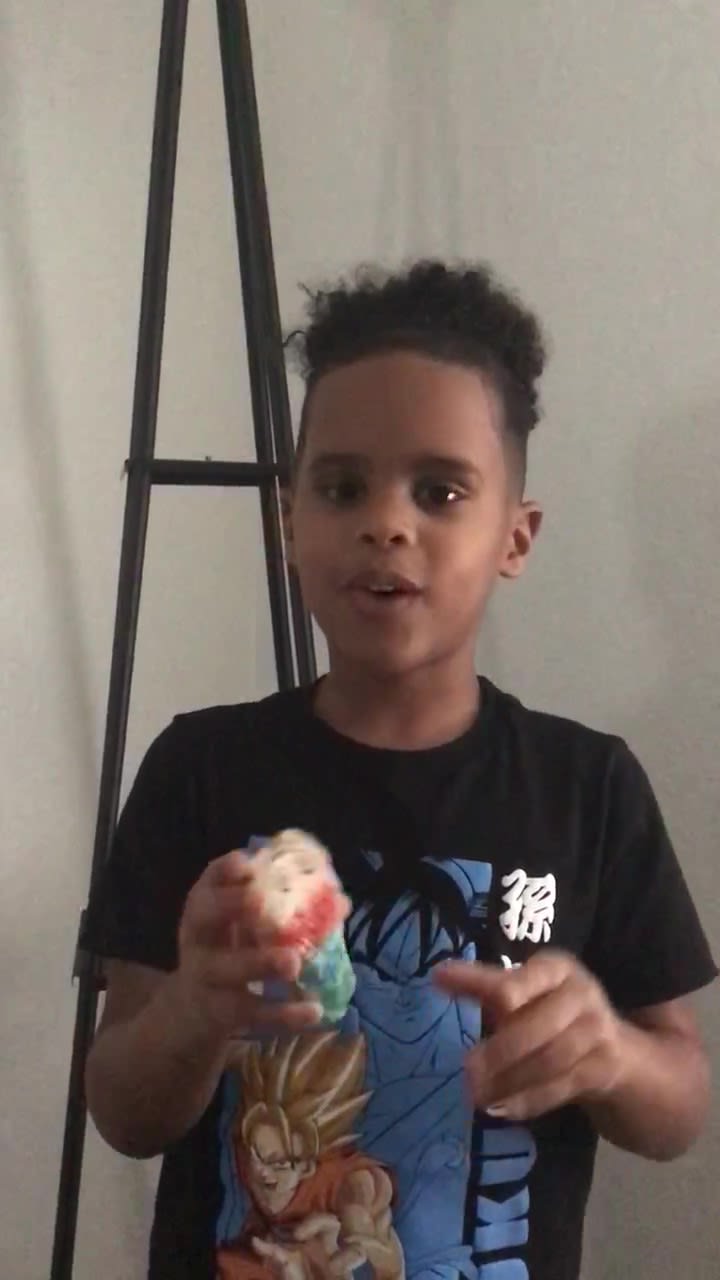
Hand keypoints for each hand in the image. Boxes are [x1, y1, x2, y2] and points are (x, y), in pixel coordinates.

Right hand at [170, 849, 321, 1041]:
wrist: (192, 1013)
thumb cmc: (228, 953)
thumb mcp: (240, 929)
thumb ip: (278, 911)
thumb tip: (341, 901)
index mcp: (203, 912)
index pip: (206, 882)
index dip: (223, 872)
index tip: (246, 864)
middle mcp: (197, 941)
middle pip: (205, 918)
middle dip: (231, 905)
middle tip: (260, 900)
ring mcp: (205, 980)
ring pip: (229, 970)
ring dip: (261, 962)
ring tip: (294, 962)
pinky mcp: (220, 1015)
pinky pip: (253, 1014)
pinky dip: (284, 1015)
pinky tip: (314, 1012)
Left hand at [435, 949, 629, 1121]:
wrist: (614, 1047)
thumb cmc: (550, 1010)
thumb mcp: (523, 991)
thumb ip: (484, 986)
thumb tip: (438, 977)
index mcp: (555, 968)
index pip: (516, 980)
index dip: (478, 983)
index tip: (439, 983)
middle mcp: (581, 994)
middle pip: (537, 1027)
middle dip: (500, 1052)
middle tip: (466, 1071)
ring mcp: (597, 1032)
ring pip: (551, 1061)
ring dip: (510, 1082)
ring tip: (477, 1096)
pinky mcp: (603, 1068)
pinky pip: (562, 1087)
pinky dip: (529, 1101)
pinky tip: (501, 1108)